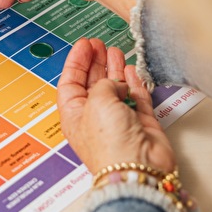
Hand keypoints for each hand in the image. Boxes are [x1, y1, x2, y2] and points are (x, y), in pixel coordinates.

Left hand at [57, 38, 176, 174]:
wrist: (138, 167)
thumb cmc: (110, 144)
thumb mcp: (97, 101)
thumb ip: (104, 83)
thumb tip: (117, 81)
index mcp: (74, 115)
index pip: (70, 82)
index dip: (77, 61)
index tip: (84, 44)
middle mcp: (95, 117)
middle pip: (92, 83)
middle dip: (96, 62)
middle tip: (100, 45)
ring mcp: (118, 120)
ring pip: (115, 88)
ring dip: (115, 69)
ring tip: (115, 51)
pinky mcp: (141, 122)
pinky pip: (136, 97)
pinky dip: (133, 82)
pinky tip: (130, 70)